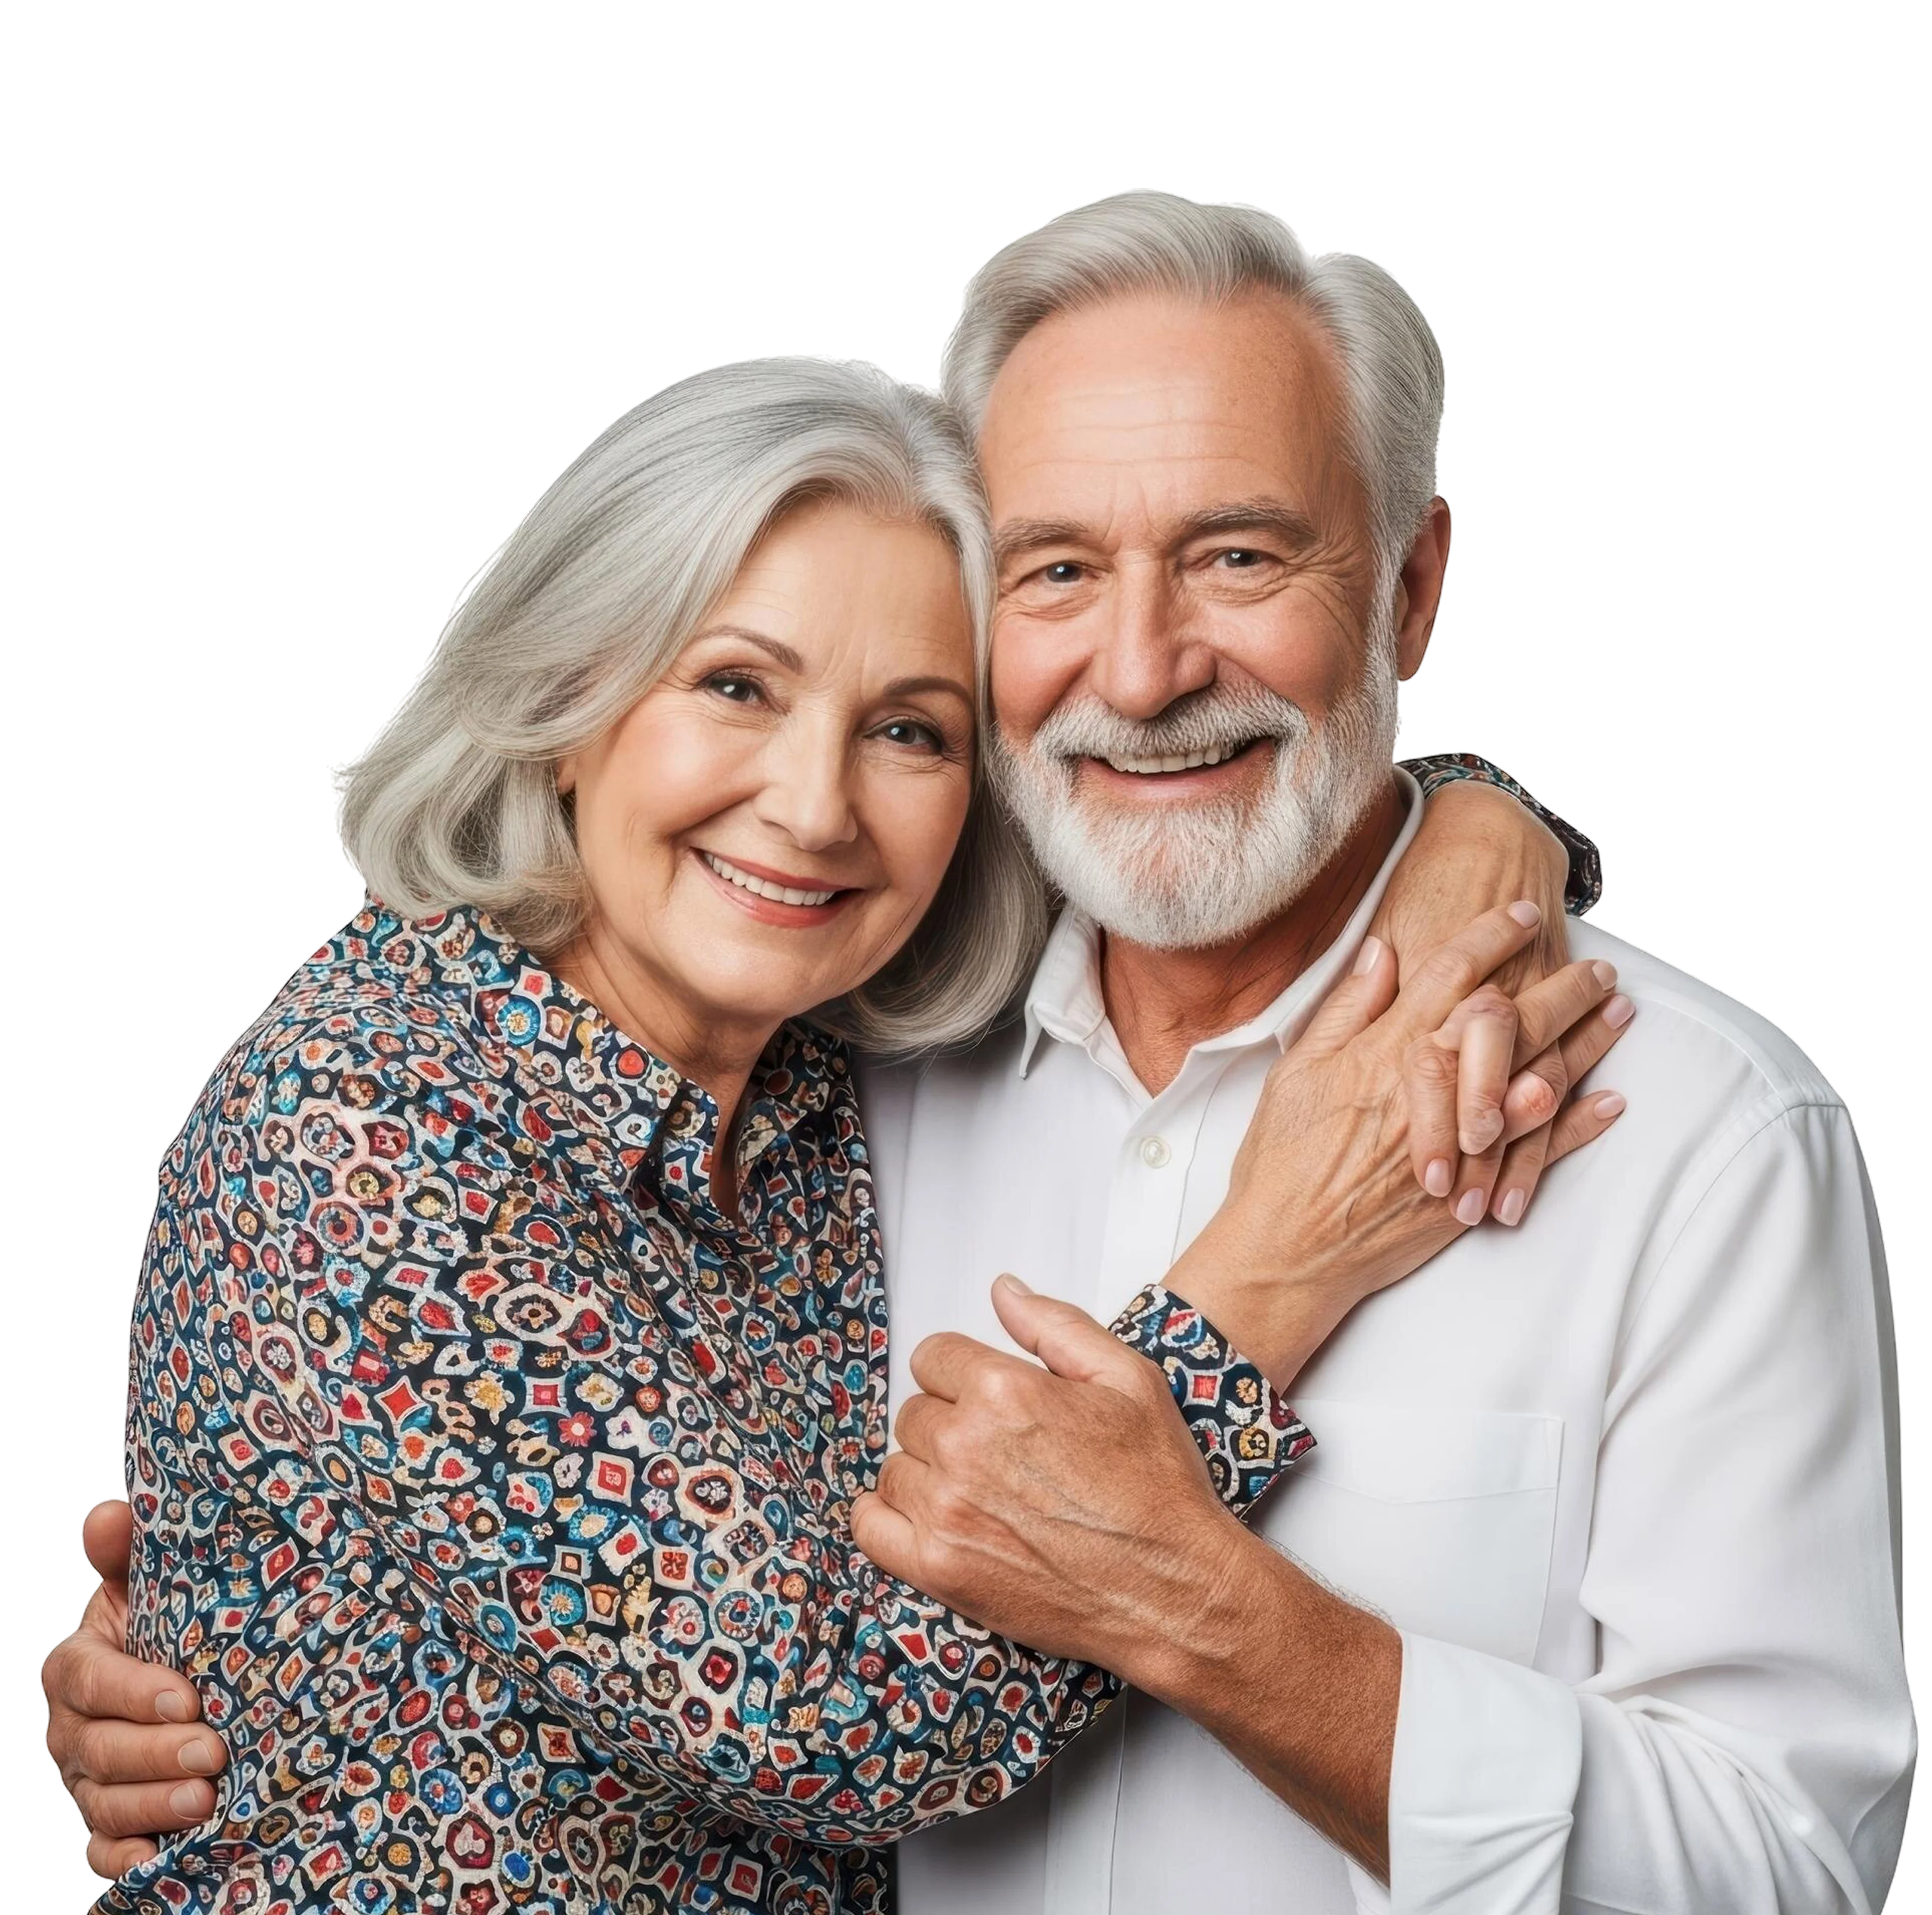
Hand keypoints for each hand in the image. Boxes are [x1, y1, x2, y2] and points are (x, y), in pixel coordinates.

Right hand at [41, 1499, 226, 1879]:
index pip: (88, 1680)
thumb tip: (109, 1515)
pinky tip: (160, 1856)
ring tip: (206, 1799)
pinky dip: (128, 1858)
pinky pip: (105, 1850)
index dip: (131, 1691)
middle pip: (99, 1748)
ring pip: (104, 1801)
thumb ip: (128, 1550)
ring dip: (152, 1805)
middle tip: (212, 1751)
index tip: (185, 1696)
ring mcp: (87, 1780)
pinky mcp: (109, 1821)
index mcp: (76, 1665)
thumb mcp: (155, 1579)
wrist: (194, 1668)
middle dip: (155, 1753)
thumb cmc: (175, 1615)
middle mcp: (72, 1728)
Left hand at [851, 1278, 1238, 1682]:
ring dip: (927, 1472)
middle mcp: (966, 1447)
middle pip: (915, 1412)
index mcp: (1005, 1392)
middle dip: (949, 1421)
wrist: (1175, 1591)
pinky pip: (871, 1527)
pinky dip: (887, 1518)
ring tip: (978, 1489)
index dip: (962, 1372)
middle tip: (998, 1449)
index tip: (987, 1396)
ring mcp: (948, 1511)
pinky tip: (927, 1516)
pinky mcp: (940, 1569)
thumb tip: (1003, 1291)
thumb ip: (1055, 1325)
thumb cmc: (1158, 1488)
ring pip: (897, 1466)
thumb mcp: (1129, 1378)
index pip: (933, 1356)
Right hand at [1168, 901, 1629, 1382]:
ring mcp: (1462, 1139)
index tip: (1526, 914)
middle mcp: (1435, 1088)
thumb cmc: (1282, 1158)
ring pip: (1539, 1078)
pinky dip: (1580, 1125)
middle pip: (1514, 1020)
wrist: (1291, 1247)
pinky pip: (1542, 1150)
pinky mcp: (1475, 1184)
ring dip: (1586, 1043)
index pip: (1453, 975)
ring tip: (1620, 1013)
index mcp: (1389, 1049)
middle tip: (1598, 965)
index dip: (1494, 937)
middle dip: (1562, 987)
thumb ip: (1347, 1008)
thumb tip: (1383, 951)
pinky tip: (1610, 1100)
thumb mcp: (1298, 1068)